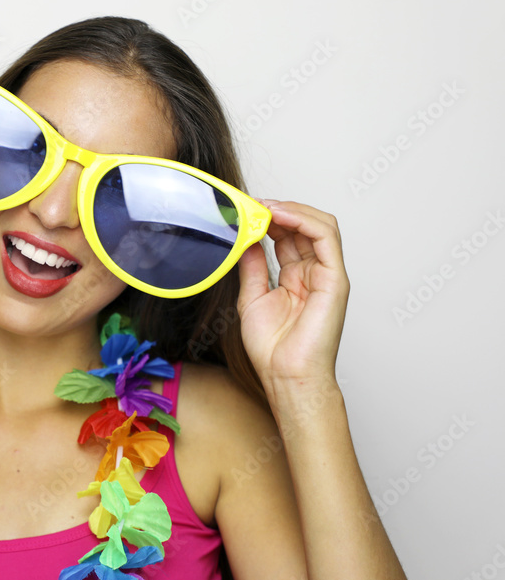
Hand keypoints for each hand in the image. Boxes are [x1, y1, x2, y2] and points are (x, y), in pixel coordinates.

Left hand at [236, 201, 350, 400]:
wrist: (286, 375)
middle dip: (278, 210)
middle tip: (251, 204)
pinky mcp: (335, 279)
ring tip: (264, 206)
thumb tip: (245, 241)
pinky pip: (325, 238)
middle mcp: (314, 272)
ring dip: (291, 210)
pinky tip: (278, 216)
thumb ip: (252, 268)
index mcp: (296, 277)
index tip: (244, 210)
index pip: (288, 236)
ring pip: (319, 225)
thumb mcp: (251, 298)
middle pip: (304, 226)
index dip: (269, 219)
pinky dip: (303, 220)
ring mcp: (327, 274)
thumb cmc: (273, 348)